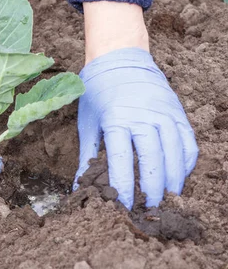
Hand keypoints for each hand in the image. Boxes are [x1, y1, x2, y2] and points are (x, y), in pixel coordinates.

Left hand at [74, 47, 198, 208]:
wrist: (120, 59)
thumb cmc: (98, 93)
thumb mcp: (87, 122)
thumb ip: (87, 157)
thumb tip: (81, 187)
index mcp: (117, 119)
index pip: (123, 161)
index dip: (123, 187)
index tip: (121, 206)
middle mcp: (144, 116)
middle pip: (154, 161)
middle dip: (152, 190)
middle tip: (146, 210)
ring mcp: (165, 113)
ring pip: (176, 154)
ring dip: (173, 181)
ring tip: (165, 201)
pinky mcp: (178, 112)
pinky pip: (188, 143)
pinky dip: (185, 163)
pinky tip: (177, 179)